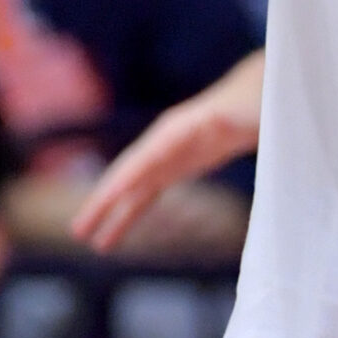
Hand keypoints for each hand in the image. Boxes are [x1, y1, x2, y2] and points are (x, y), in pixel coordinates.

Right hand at [73, 51, 263, 250]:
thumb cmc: (258, 101)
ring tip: (89, 243)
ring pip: (131, 189)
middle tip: (77, 229)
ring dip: (110, 214)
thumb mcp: (248, 110)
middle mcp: (164, 142)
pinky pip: (146, 194)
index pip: (143, 160)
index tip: (101, 204)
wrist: (260, 93)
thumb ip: (232, 117)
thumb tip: (217, 120)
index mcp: (178, 129)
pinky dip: (129, 214)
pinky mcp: (177, 166)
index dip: (122, 181)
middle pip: (127, 174)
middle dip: (102, 201)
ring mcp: (167, 155)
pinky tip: (112, 238)